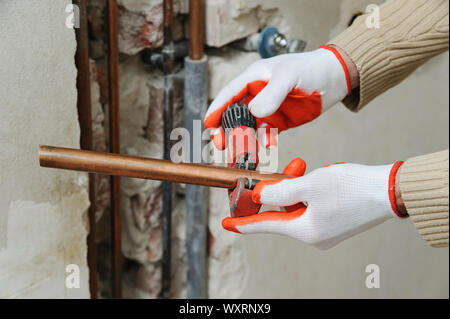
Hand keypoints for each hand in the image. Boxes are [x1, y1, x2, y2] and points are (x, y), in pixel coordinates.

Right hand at [204, 46, 351, 148]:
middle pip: (233, 113)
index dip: (216, 109)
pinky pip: (265, 135)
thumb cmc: (311, 68)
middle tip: (221, 143)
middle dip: (225, 129)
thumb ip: (272, 93)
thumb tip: (254, 112)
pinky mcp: (278, 121)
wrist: (335, 78)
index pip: (229, 94)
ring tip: (242, 152)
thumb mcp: (289, 76)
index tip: (208, 124)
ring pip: (248, 127)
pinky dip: (263, 142)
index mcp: (253, 77)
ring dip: (243, 139)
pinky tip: (267, 146)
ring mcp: (267, 109)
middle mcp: (256, 94)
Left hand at [222, 159, 404, 249]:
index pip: (266, 225)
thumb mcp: (309, 184)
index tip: (227, 224)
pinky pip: (312, 206)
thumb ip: (279, 190)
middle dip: (281, 188)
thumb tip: (258, 196)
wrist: (390, 190)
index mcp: (305, 230)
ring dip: (298, 185)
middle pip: (283, 211)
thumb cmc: (352, 187)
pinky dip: (310, 191)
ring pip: (298, 205)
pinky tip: (321, 177)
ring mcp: (326, 230)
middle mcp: (314, 235)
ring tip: (309, 168)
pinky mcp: (335, 221)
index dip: (244, 223)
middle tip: (288, 169)